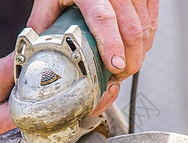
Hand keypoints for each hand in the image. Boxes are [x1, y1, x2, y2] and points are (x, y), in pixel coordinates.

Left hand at [27, 0, 158, 115]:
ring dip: (139, 53)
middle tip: (120, 77)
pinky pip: (152, 21)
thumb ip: (42, 20)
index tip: (116, 66)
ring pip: (146, 28)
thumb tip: (35, 50)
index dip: (112, 46)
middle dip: (130, 61)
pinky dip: (147, 40)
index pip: (104, 19)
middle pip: (132, 30)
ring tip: (127, 67)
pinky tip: (137, 49)